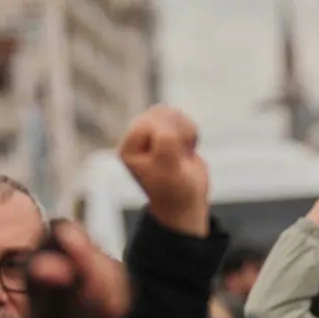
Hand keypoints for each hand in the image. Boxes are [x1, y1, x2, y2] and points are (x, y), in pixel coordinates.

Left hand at [119, 105, 209, 236]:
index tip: (173, 156)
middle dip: (177, 130)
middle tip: (182, 153)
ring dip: (185, 129)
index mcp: (129, 148)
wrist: (186, 203)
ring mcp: (152, 135)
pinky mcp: (167, 133)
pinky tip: (187, 148)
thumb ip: (166, 140)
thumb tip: (170, 122)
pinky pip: (180, 117)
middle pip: (159, 113)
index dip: (166, 135)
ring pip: (170, 113)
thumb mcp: (168, 167)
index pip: (149, 123)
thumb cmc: (174, 189)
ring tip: (185, 150)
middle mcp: (137, 139)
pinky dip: (189, 130)